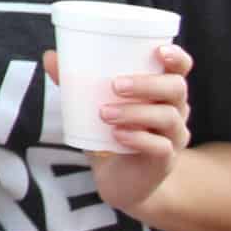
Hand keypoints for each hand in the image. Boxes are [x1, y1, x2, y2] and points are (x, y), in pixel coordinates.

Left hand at [47, 43, 193, 216]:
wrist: (118, 179)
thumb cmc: (110, 132)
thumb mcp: (93, 105)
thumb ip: (75, 82)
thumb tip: (50, 56)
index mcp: (162, 91)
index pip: (180, 69)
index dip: (177, 57)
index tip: (159, 51)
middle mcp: (175, 110)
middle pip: (176, 89)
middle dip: (147, 84)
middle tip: (114, 85)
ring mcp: (174, 137)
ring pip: (168, 117)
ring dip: (135, 112)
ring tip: (104, 113)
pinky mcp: (165, 161)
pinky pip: (160, 147)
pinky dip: (138, 139)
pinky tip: (118, 136)